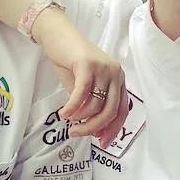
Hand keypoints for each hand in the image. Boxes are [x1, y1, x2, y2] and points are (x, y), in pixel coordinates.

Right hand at [31, 9, 127, 143]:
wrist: (57, 36)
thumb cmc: (70, 61)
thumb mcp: (83, 86)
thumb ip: (90, 105)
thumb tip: (93, 130)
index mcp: (118, 79)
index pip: (122, 109)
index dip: (113, 129)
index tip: (101, 143)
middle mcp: (115, 72)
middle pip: (111, 110)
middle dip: (94, 127)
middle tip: (77, 134)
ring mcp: (103, 67)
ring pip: (96, 104)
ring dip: (80, 118)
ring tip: (69, 122)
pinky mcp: (88, 64)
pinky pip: (82, 93)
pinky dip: (73, 107)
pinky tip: (64, 113)